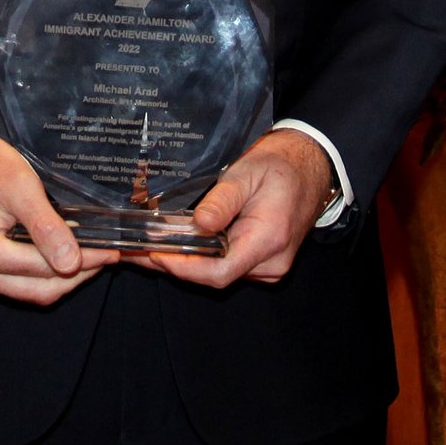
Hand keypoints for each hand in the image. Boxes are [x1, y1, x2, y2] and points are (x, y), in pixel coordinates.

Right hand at [0, 121, 117, 305]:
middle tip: (107, 256)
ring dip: (63, 277)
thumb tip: (72, 262)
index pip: (43, 268)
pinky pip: (21, 282)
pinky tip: (66, 255)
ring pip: (32, 290)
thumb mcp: (20, 187)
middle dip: (76, 275)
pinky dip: (46, 272)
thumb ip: (45, 227)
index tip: (110, 252)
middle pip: (39, 289)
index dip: (82, 262)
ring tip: (93, 256)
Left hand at [134, 130, 332, 289]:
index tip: (155, 255)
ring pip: (219, 275)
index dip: (184, 268)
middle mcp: (271, 263)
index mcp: (269, 239)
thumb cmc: (280, 167)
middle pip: (215, 277)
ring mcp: (268, 267)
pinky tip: (177, 246)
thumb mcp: (247, 173)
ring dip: (185, 262)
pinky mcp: (262, 264)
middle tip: (137, 251)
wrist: (309, 168)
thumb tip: (199, 224)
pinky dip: (201, 259)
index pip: (220, 272)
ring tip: (149, 246)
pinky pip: (227, 268)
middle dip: (175, 265)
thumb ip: (223, 200)